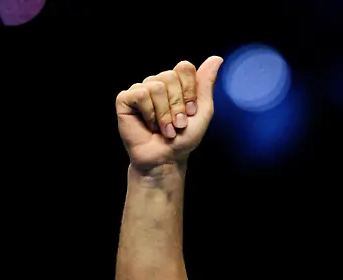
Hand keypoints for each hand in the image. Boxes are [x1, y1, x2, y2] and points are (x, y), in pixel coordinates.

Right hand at [115, 56, 223, 170]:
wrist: (166, 158)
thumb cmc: (184, 138)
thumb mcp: (202, 111)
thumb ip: (206, 84)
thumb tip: (217, 58)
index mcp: (175, 83)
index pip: (184, 67)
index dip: (189, 90)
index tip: (191, 111)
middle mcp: (157, 83)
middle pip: (170, 76)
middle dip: (177, 105)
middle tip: (178, 124)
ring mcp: (140, 90)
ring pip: (155, 87)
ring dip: (164, 114)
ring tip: (165, 129)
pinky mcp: (125, 99)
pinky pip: (141, 94)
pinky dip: (150, 114)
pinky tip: (149, 125)